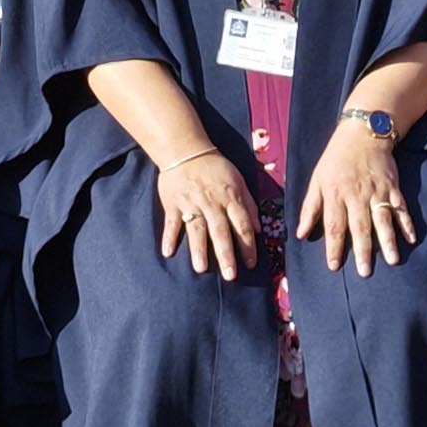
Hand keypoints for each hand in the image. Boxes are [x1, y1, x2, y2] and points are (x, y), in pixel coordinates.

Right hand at [153, 143, 260, 279]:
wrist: (185, 150)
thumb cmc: (215, 168)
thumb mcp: (238, 180)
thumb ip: (249, 204)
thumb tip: (258, 228)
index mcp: (230, 197)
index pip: (242, 224)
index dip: (248, 245)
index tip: (251, 264)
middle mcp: (212, 202)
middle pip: (220, 231)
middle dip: (226, 254)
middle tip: (231, 276)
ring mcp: (191, 203)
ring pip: (196, 229)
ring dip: (198, 249)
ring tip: (201, 269)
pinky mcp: (173, 203)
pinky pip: (171, 222)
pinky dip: (169, 237)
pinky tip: (167, 252)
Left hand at [294, 122, 417, 275]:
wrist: (363, 133)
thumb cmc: (336, 159)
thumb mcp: (316, 179)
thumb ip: (309, 208)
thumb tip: (301, 234)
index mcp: (335, 193)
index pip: (334, 225)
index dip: (333, 247)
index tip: (334, 267)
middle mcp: (356, 195)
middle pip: (360, 226)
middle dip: (362, 250)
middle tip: (365, 272)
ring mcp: (377, 191)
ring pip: (383, 219)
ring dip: (388, 240)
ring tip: (392, 260)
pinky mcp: (392, 187)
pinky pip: (400, 208)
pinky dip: (407, 223)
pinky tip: (410, 239)